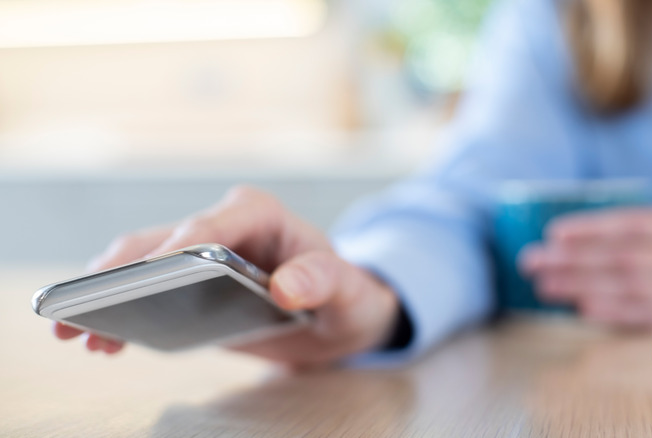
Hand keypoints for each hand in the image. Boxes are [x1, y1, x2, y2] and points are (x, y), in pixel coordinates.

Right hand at [54, 185, 399, 366]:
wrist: (336, 316)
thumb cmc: (345, 295)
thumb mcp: (346, 290)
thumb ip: (324, 281)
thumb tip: (286, 286)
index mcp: (260, 214)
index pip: (211, 224)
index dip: (177, 246)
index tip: (148, 274)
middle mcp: (224, 226)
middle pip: (161, 241)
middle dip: (121, 272)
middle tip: (83, 305)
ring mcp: (202, 253)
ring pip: (142, 264)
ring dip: (107, 292)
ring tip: (76, 329)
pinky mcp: (190, 282)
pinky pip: (146, 290)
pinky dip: (121, 311)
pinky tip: (104, 339)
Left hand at [520, 208, 651, 337]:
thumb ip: (633, 232)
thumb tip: (568, 238)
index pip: (623, 223)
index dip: (587, 228)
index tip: (551, 232)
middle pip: (615, 255)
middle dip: (568, 258)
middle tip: (530, 261)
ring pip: (623, 285)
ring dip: (579, 285)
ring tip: (544, 285)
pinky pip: (641, 313)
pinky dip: (610, 310)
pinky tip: (581, 308)